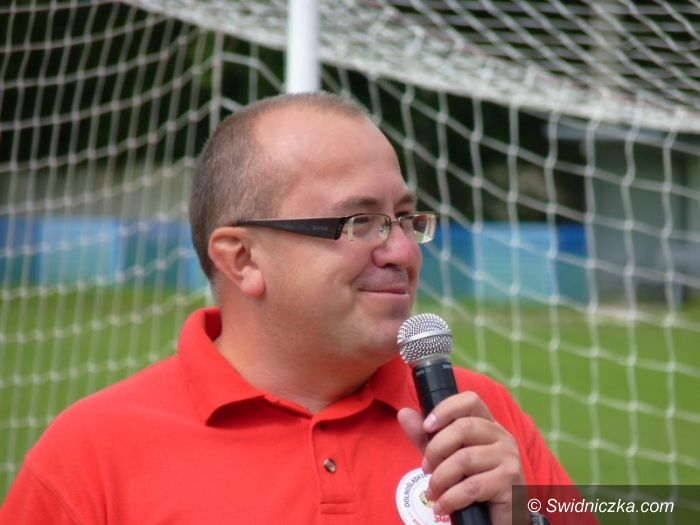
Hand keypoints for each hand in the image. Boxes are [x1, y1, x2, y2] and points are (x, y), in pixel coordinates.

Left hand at [398, 391, 526, 524]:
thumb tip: (403, 413)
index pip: (470, 400)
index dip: (445, 409)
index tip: (426, 427)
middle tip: (426, 469)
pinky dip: (450, 499)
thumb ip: (426, 437)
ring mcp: (509, 458)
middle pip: (463, 428)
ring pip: (465, 459)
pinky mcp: (510, 484)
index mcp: (488, 424)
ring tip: (433, 492)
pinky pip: (472, 487)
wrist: (500, 518)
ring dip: (440, 479)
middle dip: (435, 450)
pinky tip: (442, 506)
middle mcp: (502, 436)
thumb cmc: (473, 483)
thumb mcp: (446, 457)